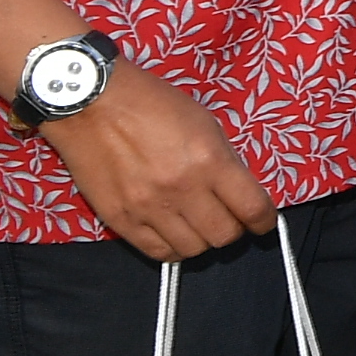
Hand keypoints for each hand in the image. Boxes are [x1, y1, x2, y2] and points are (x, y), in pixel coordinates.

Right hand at [39, 65, 273, 260]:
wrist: (91, 103)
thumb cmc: (151, 104)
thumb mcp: (204, 123)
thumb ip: (224, 160)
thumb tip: (239, 191)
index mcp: (209, 161)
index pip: (251, 208)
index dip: (264, 220)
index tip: (263, 221)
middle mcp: (181, 189)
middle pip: (224, 235)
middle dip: (234, 229)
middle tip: (228, 218)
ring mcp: (148, 208)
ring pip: (193, 249)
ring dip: (203, 240)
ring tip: (198, 224)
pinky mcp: (119, 219)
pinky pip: (156, 252)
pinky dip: (172, 249)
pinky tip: (174, 233)